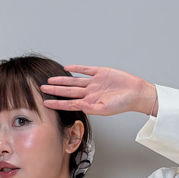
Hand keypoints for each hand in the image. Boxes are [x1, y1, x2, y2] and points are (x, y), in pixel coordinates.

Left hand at [39, 66, 156, 117]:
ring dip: (62, 81)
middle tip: (42, 89)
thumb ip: (91, 108)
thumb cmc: (123, 104)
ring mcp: (94, 83)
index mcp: (90, 103)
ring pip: (74, 81)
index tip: (45, 103)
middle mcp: (89, 93)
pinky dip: (76, 69)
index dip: (57, 103)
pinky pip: (85, 70)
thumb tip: (78, 107)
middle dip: (55, 91)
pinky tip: (67, 68)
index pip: (69, 103)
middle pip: (68, 91)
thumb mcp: (105, 109)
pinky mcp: (100, 73)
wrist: (136, 93)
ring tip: (50, 81)